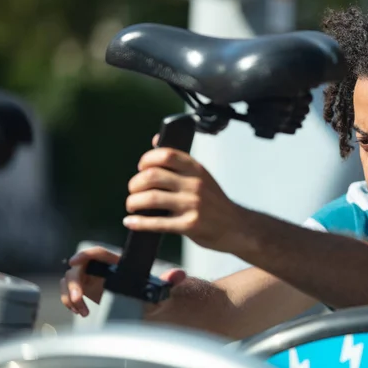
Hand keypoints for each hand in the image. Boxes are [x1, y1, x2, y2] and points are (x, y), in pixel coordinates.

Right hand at [60, 246, 185, 316]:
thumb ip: (168, 281)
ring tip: (81, 310)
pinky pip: (69, 292)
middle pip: (79, 268)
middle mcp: (102, 268)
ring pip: (70, 279)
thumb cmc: (152, 294)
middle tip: (78, 300)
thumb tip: (179, 274)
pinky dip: (70, 302)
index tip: (74, 262)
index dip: (84, 255)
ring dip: (69, 294)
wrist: (146, 305)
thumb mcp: (160, 289)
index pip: (97, 253)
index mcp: (117, 262)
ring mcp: (92, 279)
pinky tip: (81, 311)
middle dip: (74, 284)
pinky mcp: (86, 291)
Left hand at [122, 134, 252, 251]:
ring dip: (133, 202)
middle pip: (152, 176)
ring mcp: (193, 205)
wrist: (236, 227)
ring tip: (132, 205)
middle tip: (133, 190)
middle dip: (135, 184)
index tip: (141, 168)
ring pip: (150, 198)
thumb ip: (179, 162)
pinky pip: (156, 223)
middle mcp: (195, 184)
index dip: (146, 159)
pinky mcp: (190, 225)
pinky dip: (138, 223)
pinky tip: (131, 222)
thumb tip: (154, 140)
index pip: (165, 155)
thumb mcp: (202, 176)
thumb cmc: (215, 202)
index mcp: (196, 169)